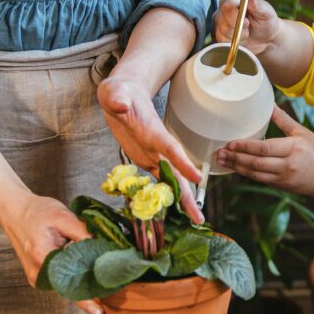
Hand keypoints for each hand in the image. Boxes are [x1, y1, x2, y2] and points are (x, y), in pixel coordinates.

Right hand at [1, 193, 102, 313]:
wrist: (15, 212)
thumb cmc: (37, 212)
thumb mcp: (63, 216)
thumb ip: (84, 232)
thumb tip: (105, 246)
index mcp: (43, 257)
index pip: (68, 284)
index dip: (85, 300)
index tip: (100, 311)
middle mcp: (38, 273)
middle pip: (69, 289)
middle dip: (91, 290)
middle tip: (114, 289)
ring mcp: (37, 277)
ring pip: (65, 286)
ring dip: (84, 283)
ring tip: (105, 280)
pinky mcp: (39, 276)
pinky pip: (61, 281)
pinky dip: (75, 278)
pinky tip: (89, 272)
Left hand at [98, 77, 204, 224]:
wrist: (124, 94)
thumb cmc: (120, 92)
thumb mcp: (115, 92)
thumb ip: (118, 99)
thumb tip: (120, 105)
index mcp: (154, 131)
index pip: (171, 148)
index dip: (183, 163)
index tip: (197, 178)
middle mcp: (158, 146)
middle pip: (178, 173)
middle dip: (189, 195)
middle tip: (199, 217)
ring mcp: (154, 155)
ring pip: (172, 180)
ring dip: (182, 200)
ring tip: (194, 221)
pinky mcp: (146, 160)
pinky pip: (157, 181)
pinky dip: (164, 196)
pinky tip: (170, 212)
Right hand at [214, 0, 281, 55]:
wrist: (265, 39)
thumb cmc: (267, 22)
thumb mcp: (267, 13)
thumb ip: (258, 5)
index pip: (227, 5)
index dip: (236, 17)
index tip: (247, 23)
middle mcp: (224, 7)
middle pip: (222, 20)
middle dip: (238, 29)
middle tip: (248, 29)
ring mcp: (219, 20)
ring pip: (221, 31)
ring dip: (237, 37)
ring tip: (246, 33)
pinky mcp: (218, 33)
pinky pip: (221, 41)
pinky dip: (232, 43)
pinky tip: (240, 39)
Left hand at [217, 106, 313, 197]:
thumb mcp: (302, 133)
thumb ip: (284, 120)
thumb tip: (270, 104)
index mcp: (292, 148)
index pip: (264, 148)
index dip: (246, 147)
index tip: (231, 143)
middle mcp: (287, 164)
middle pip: (256, 162)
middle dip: (236, 158)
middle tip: (220, 152)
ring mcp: (283, 177)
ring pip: (255, 173)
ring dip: (236, 167)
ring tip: (222, 160)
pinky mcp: (280, 186)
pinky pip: (259, 179)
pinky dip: (246, 173)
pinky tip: (235, 167)